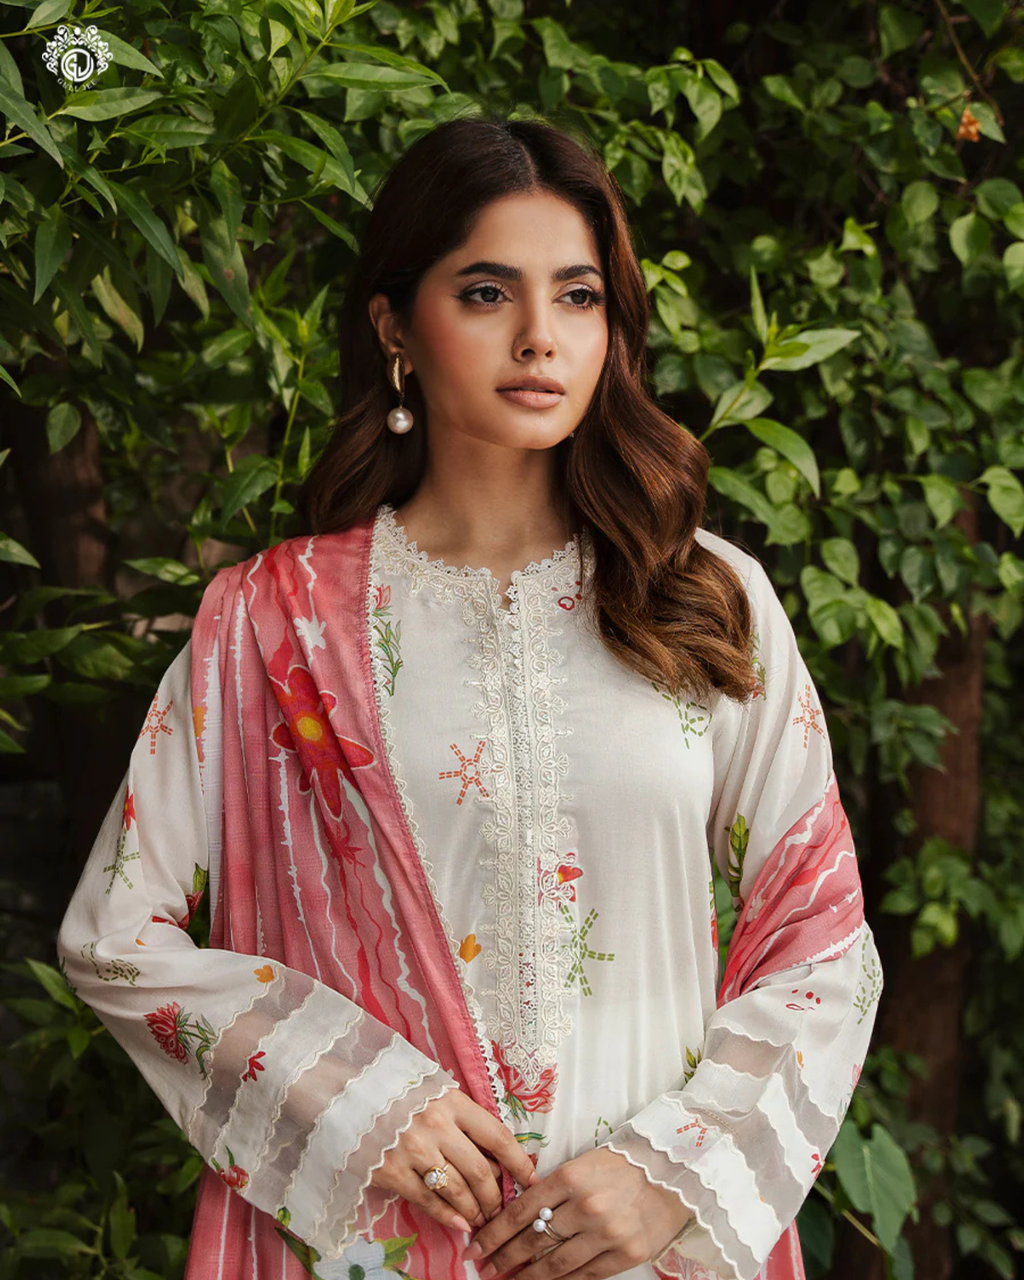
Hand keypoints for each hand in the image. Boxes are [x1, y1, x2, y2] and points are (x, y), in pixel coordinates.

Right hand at [368, 1088, 537, 1234]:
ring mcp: (414, 1150)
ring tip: (482, 1219)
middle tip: (501, 1209)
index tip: (532, 1180)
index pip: (497, 1136)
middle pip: (480, 1170)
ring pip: (457, 1190)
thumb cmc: (399, 1092)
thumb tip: (495, 1154)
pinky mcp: (392, 1171)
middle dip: (496, 1196)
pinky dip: (448, 1216)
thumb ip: (463, 1117)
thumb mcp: (435, 1092)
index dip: (519, 1162)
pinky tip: (460, 1224)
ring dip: (475, 1210)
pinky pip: (428, 1200)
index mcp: (452, 1102)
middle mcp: (437, 1126)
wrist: (348, 1094)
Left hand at [461, 1146, 691, 1279]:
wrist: (672, 1172)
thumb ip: (551, 1189)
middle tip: (484, 1266)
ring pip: (555, 1264)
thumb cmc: (621, 1165)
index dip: (495, 1231)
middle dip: (503, 1256)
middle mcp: (586, 1206)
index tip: (478, 1244)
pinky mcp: (625, 1255)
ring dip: (526, 1275)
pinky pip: (583, 1276)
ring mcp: (606, 1234)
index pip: (521, 1210)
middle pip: (532, 1240)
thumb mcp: (581, 1164)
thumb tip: (515, 1216)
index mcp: (570, 1176)